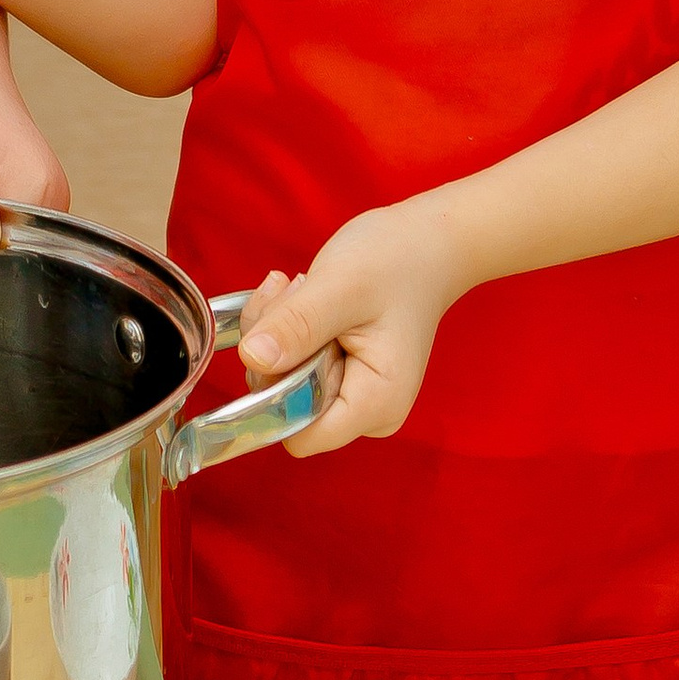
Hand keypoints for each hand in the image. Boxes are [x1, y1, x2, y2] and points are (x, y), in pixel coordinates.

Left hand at [237, 203, 468, 459]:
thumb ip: (297, 326)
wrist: (425, 245)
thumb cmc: (395, 261)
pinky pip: (289, 365)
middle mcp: (368, 413)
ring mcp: (354, 396)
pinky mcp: (341, 378)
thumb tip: (252, 360)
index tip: (284, 332)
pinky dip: (283, 328)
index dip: (276, 391)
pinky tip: (301, 293)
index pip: (300, 434)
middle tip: (295, 296)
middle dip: (276, 348)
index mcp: (377, 404)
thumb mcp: (340, 287)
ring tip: (302, 288)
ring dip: (276, 331)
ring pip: (280, 381)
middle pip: (284, 404)